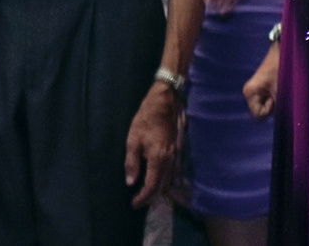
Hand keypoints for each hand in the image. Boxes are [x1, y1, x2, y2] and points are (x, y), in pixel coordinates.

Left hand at [123, 84, 180, 205]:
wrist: (165, 104)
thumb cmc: (146, 120)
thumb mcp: (133, 139)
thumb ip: (132, 162)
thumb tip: (130, 182)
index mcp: (158, 160)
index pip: (151, 186)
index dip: (143, 197)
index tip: (134, 203)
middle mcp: (169, 162)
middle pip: (162, 188)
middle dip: (151, 197)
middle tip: (138, 201)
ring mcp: (176, 158)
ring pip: (170, 182)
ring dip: (159, 191)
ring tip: (147, 194)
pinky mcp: (178, 153)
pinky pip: (174, 174)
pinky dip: (167, 182)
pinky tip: (159, 181)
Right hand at [242, 42, 280, 119]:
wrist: (285, 52)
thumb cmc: (283, 69)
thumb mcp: (282, 92)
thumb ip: (279, 110)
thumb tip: (285, 123)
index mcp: (249, 92)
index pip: (258, 116)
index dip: (270, 110)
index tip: (275, 96)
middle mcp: (249, 92)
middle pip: (261, 113)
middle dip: (273, 107)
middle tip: (279, 92)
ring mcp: (254, 90)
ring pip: (266, 108)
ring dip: (276, 103)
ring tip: (280, 88)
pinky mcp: (261, 88)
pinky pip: (268, 102)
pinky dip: (276, 99)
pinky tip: (280, 88)